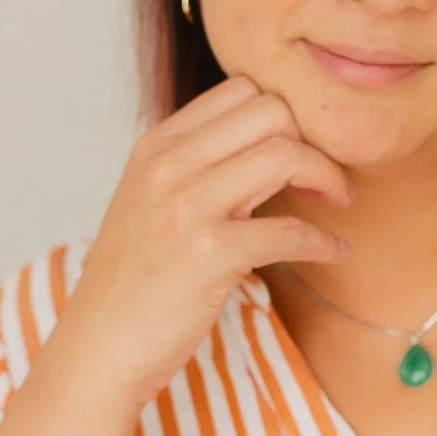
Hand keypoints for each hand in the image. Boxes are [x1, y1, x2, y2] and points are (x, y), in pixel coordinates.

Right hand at [59, 75, 353, 409]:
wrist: (100, 346)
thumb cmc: (135, 280)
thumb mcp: (151, 201)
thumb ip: (198, 165)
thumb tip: (271, 146)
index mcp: (156, 146)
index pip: (241, 90)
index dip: (285, 116)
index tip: (300, 149)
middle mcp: (168, 166)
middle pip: (271, 111)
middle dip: (311, 139)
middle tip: (324, 177)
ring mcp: (186, 208)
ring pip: (286, 155)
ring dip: (327, 177)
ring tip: (336, 202)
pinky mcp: (209, 256)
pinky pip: (291, 230)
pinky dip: (323, 242)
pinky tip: (332, 252)